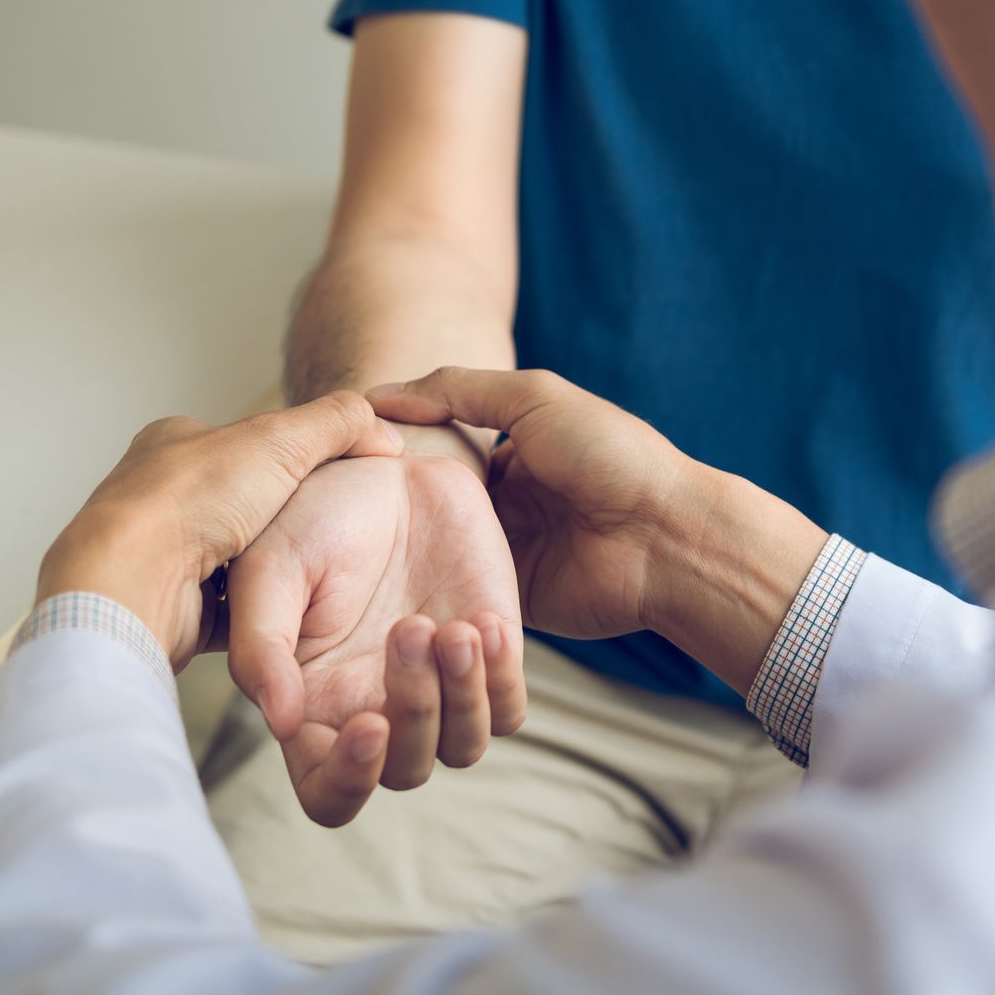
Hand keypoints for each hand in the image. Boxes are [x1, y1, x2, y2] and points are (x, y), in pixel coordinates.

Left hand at [36, 393, 402, 673]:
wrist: (135, 581)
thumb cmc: (189, 502)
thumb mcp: (281, 438)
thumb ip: (337, 423)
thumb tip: (383, 432)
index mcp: (174, 444)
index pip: (242, 442)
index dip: (287, 455)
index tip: (322, 474)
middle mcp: (161, 497)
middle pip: (242, 506)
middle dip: (279, 520)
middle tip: (316, 530)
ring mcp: (163, 554)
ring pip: (236, 559)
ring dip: (266, 567)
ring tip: (302, 572)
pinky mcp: (172, 606)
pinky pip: (228, 610)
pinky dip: (254, 610)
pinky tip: (276, 610)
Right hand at [227, 452, 526, 824]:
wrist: (387, 466)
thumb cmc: (313, 513)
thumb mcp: (271, 566)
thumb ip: (262, 645)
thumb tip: (280, 722)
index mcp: (313, 704)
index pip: (328, 792)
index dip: (348, 782)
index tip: (369, 725)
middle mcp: (376, 708)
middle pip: (405, 770)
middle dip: (415, 710)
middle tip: (412, 628)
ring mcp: (439, 686)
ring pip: (463, 746)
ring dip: (461, 695)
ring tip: (455, 626)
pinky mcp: (491, 656)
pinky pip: (509, 707)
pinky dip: (501, 678)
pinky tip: (484, 621)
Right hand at [369, 369, 827, 691]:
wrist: (669, 537)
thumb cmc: (610, 456)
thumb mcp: (533, 399)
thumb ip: (457, 390)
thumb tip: (377, 396)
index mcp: (508, 455)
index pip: (432, 458)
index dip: (389, 461)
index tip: (332, 464)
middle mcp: (503, 507)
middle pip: (428, 512)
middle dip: (386, 518)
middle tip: (325, 519)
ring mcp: (507, 558)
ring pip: (437, 560)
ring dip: (403, 562)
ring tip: (341, 565)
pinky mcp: (512, 605)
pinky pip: (460, 603)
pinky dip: (431, 600)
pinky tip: (380, 599)